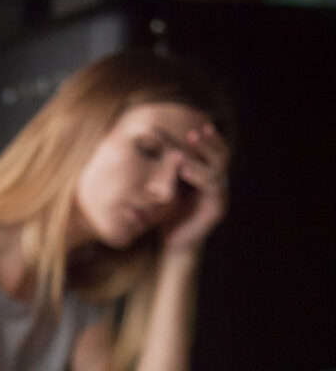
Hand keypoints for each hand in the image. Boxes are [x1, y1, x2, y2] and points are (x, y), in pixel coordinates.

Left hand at [159, 122, 230, 253]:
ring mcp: (219, 197)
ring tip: (187, 145)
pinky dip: (198, 176)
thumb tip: (150, 144)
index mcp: (208, 179)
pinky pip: (211, 188)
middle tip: (196, 131)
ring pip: (216, 171)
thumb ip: (168, 171)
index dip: (208, 140)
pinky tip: (185, 170)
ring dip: (202, 156)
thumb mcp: (167, 189)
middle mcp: (218, 185)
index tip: (197, 125)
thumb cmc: (168, 215)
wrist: (173, 245)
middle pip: (221, 158)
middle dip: (210, 143)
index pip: (213, 154)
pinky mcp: (216, 209)